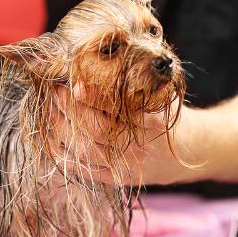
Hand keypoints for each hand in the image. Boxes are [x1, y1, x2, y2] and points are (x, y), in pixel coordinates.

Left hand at [50, 84, 210, 185]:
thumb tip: (101, 57)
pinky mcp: (113, 179)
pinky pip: (80, 169)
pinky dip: (61, 151)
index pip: (115, 112)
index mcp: (152, 124)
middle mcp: (136, 149)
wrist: (188, 151)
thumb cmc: (165, 112)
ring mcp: (124, 167)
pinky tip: (50, 132)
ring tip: (49, 106)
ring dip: (58, 127)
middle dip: (67, 108)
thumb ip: (137, 80)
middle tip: (53, 88)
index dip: (91, 99)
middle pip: (92, 131)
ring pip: (81, 150)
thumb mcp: (160, 93)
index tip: (73, 83)